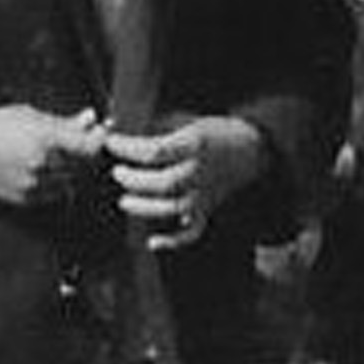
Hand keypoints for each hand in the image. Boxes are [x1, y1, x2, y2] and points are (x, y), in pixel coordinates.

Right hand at [0, 105, 108, 210]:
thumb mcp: (27, 115)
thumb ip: (62, 121)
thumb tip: (90, 119)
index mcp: (43, 139)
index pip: (90, 146)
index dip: (100, 138)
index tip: (101, 129)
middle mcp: (42, 166)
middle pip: (85, 165)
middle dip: (86, 151)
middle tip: (85, 136)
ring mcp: (34, 186)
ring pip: (72, 180)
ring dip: (73, 167)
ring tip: (59, 150)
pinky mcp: (26, 200)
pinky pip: (54, 192)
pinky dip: (56, 180)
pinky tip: (43, 165)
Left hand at [107, 115, 267, 251]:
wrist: (252, 148)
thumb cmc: (216, 131)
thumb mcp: (191, 121)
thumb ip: (162, 128)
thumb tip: (126, 133)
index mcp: (196, 144)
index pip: (156, 150)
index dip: (129, 147)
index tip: (111, 143)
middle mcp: (200, 170)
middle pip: (164, 182)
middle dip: (134, 180)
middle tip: (117, 172)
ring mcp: (205, 193)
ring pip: (174, 208)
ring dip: (145, 208)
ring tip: (124, 201)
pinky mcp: (208, 209)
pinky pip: (193, 232)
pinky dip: (173, 242)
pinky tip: (152, 242)